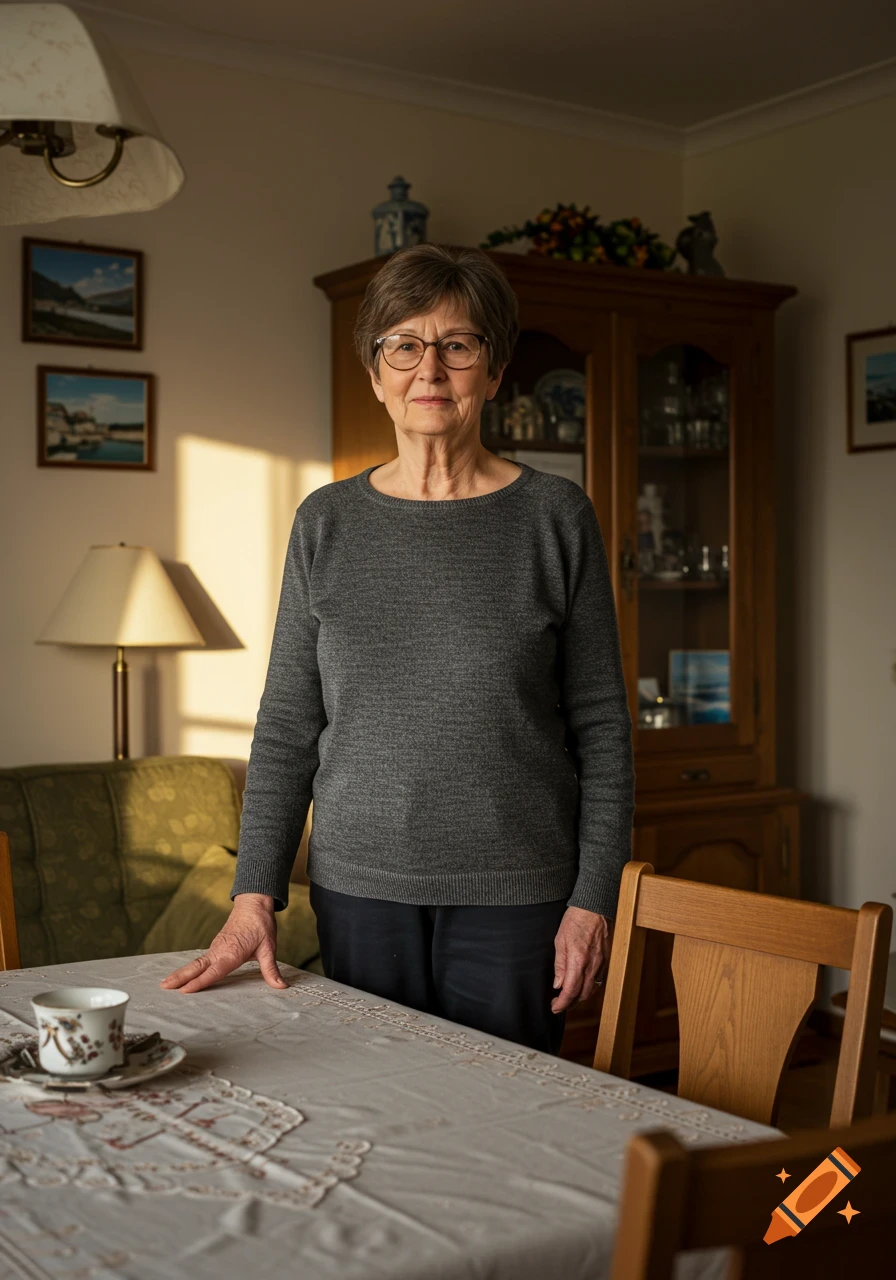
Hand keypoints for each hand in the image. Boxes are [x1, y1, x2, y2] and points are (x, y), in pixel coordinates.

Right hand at [158, 893, 287, 992]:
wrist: (254, 904)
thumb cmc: (261, 925)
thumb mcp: (269, 948)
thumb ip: (271, 969)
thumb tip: (281, 986)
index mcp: (232, 953)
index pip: (214, 971)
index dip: (200, 982)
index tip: (184, 991)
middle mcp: (220, 951)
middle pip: (197, 967)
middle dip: (181, 977)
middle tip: (164, 987)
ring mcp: (215, 948)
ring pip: (196, 963)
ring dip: (181, 973)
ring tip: (166, 984)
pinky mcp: (215, 947)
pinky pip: (200, 960)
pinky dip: (189, 968)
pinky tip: (183, 975)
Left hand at [551, 906, 612, 1013]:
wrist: (594, 908)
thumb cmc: (575, 921)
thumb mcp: (559, 941)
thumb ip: (560, 965)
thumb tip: (558, 984)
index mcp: (578, 961)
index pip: (570, 991)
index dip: (562, 1003)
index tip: (554, 1007)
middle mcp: (592, 966)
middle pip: (583, 995)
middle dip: (570, 1003)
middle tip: (559, 1003)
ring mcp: (601, 963)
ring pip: (592, 989)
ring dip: (580, 997)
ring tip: (568, 997)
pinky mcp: (605, 960)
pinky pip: (598, 980)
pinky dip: (589, 987)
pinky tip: (582, 985)